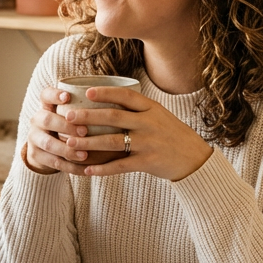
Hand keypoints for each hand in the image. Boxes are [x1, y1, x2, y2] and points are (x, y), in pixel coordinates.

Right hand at [22, 86, 91, 175]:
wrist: (46, 151)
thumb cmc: (67, 129)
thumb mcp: (71, 117)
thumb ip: (84, 112)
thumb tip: (115, 108)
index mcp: (46, 106)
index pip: (46, 95)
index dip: (55, 95)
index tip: (68, 96)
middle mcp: (37, 120)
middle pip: (47, 119)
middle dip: (66, 126)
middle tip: (85, 131)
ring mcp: (34, 138)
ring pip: (49, 144)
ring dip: (68, 150)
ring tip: (85, 155)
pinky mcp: (35, 155)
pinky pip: (54, 162)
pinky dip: (71, 167)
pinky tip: (86, 170)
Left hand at [61, 86, 212, 180]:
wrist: (194, 158)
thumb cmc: (172, 135)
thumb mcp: (159, 115)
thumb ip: (138, 109)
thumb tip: (110, 98)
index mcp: (151, 108)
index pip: (125, 96)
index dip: (105, 92)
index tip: (86, 92)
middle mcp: (149, 123)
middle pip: (113, 116)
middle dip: (87, 117)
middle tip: (67, 117)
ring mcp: (148, 143)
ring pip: (112, 141)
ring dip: (88, 143)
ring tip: (69, 144)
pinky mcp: (148, 162)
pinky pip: (120, 166)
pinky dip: (102, 169)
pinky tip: (87, 170)